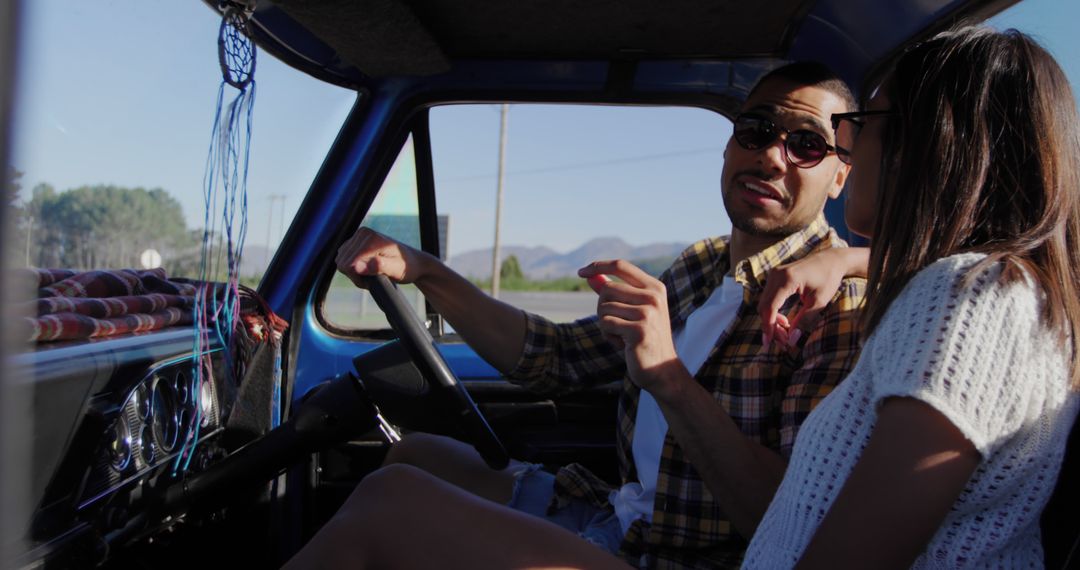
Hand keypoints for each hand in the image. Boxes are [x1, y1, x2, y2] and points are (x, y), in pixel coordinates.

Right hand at [335, 227, 429, 287]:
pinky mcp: (357, 241)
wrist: (414, 262)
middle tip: (374, 278)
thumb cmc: (407, 267)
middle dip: (356, 275)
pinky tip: (368, 269)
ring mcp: (360, 236)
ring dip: (354, 272)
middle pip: (343, 262)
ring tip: (373, 274)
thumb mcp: (396, 270)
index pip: (348, 263)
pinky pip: (344, 258)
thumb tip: (356, 266)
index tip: (373, 281)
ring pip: (342, 261)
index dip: (358, 278)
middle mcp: (363, 233)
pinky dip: (354, 267)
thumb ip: (379, 267)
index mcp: (371, 238)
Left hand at [579, 260, 682, 396]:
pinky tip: (623, 344)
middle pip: (607, 289)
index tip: (581, 272)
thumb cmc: (644, 338)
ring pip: (604, 308)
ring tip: (622, 336)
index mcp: (655, 287)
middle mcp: (653, 297)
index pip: (621, 266)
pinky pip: (606, 324)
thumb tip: (590, 276)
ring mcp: (648, 313)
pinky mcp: (639, 330)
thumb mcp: (631, 311)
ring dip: (605, 324)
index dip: (598, 266)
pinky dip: (608, 336)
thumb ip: (613, 292)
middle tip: (614, 324)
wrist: (662, 369)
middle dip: (602, 308)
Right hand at [757, 248, 853, 347]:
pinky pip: (768, 298)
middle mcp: (776, 275)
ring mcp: (773, 275)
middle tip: (781, 342)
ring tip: (785, 332)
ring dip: (771, 320)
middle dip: (770, 326)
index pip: (770, 307)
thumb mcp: (819, 302)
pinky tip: (784, 320)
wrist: (831, 260)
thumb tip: (791, 340)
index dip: (768, 327)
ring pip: (764, 304)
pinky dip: (772, 312)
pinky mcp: (775, 277)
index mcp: (787, 280)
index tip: (769, 343)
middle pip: (763, 307)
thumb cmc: (828, 279)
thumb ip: (804, 320)